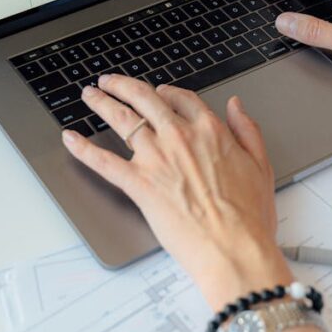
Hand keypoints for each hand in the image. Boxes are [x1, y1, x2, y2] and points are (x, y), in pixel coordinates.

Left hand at [61, 74, 290, 307]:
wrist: (234, 250)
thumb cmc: (249, 217)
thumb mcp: (261, 166)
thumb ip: (247, 130)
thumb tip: (236, 106)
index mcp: (210, 131)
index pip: (182, 99)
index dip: (167, 92)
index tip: (159, 92)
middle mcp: (179, 137)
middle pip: (144, 99)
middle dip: (123, 86)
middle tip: (110, 82)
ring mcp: (156, 159)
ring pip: (121, 120)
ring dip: (101, 103)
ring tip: (90, 95)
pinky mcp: (138, 184)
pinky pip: (103, 161)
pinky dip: (83, 148)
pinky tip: (70, 139)